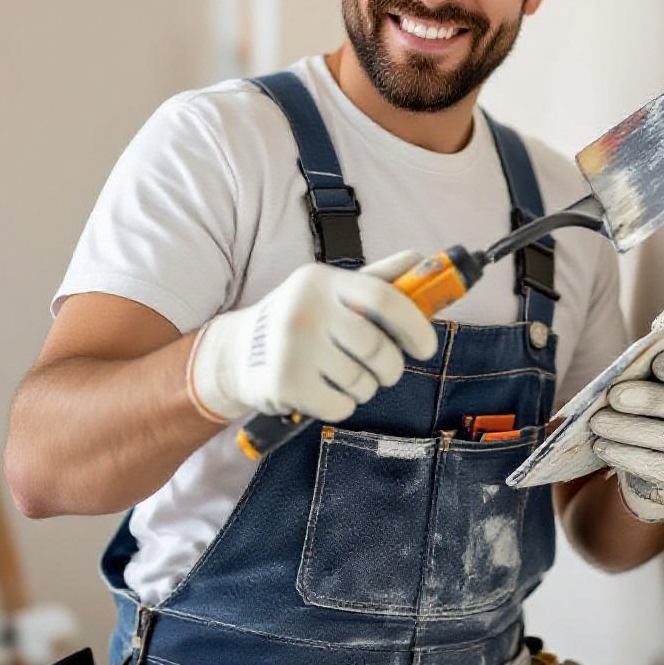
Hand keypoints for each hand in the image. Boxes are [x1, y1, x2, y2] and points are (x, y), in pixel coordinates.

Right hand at [187, 251, 437, 423]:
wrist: (237, 352)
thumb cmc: (301, 319)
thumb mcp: (332, 291)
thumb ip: (377, 279)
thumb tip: (421, 258)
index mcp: (324, 280)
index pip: (384, 298)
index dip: (415, 326)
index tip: (426, 348)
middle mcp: (307, 308)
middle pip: (377, 348)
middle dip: (391, 367)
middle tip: (386, 372)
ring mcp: (293, 346)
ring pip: (361, 381)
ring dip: (365, 388)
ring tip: (347, 379)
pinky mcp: (285, 382)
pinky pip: (340, 406)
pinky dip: (343, 405)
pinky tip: (325, 392)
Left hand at [588, 351, 663, 521]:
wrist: (654, 471)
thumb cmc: (653, 412)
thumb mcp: (656, 383)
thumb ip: (659, 351)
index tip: (657, 362)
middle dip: (646, 398)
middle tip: (614, 395)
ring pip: (663, 437)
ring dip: (625, 428)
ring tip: (596, 422)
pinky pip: (651, 466)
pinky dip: (622, 454)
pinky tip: (601, 446)